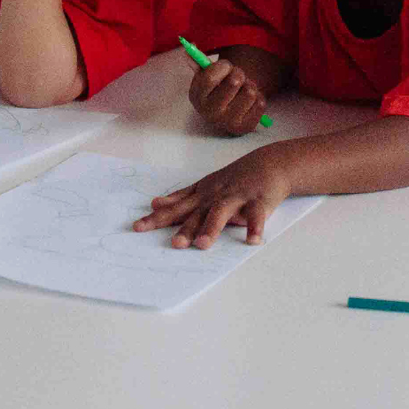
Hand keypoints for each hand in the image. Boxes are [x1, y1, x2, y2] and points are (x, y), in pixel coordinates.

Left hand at [132, 148, 292, 248]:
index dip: (157, 218)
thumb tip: (155, 204)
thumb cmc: (235, 178)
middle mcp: (216, 196)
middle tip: (174, 244)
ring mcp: (237, 197)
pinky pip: (257, 215)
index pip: (175, 208)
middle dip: (185, 228)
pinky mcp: (259, 201)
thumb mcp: (205, 185)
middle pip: (197, 213)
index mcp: (202, 194)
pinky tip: (252, 240)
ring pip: (222, 212)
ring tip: (203, 244)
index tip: (138, 228)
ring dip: (212, 227)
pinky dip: (255, 227)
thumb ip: (181, 197)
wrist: (270, 163)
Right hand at [189, 58, 268, 134]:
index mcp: (197, 97)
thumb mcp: (204, 75)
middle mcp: (210, 113)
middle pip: (234, 82)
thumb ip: (197, 60)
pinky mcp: (245, 127)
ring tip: (243, 89)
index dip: (223, 66)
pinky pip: (261, 103)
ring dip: (250, 85)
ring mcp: (228, 122)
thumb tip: (190, 46)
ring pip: (250, 92)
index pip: (210, 77)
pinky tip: (249, 101)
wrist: (225, 111)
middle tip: (237, 75)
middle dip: (239, 73)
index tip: (227, 65)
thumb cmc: (215, 88)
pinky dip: (258, 97)